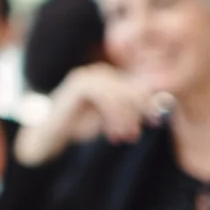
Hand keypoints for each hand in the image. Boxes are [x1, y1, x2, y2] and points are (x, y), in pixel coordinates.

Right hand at [15, 64, 159, 165]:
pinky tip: (111, 132)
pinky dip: (112, 114)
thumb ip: (132, 111)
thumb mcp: (113, 120)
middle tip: (138, 132)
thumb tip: (160, 106)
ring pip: (119, 91)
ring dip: (125, 115)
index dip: (148, 102)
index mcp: (109, 79)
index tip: (154, 122)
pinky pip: (103, 93)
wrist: (50, 135)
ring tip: (124, 136)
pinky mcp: (77, 83)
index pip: (137, 85)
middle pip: (131, 85)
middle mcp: (99, 73)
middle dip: (138, 110)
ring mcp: (87, 76)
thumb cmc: (81, 127)